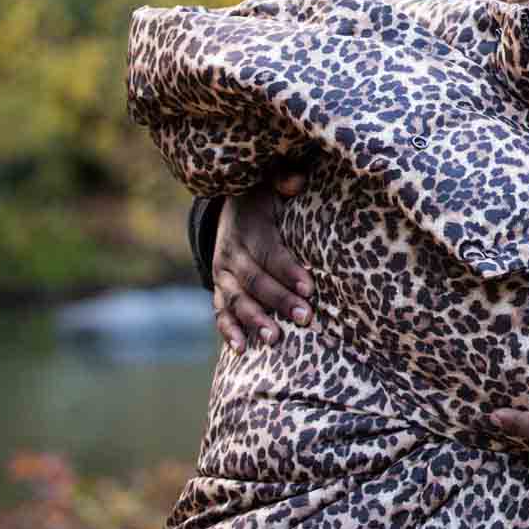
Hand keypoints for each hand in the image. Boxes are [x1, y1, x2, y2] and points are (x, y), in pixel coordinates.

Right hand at [212, 170, 313, 351]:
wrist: (232, 209)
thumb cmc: (265, 199)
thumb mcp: (272, 184)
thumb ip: (284, 180)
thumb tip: (296, 181)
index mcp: (248, 229)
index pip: (269, 252)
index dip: (288, 270)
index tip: (310, 288)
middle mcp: (231, 253)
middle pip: (255, 281)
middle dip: (279, 301)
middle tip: (304, 318)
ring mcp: (221, 275)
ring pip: (236, 300)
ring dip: (255, 320)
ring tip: (275, 339)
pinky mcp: (219, 290)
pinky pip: (220, 313)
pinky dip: (229, 331)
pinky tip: (242, 348)